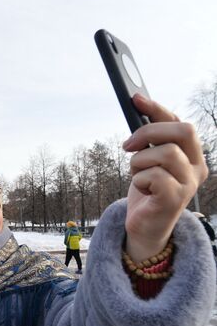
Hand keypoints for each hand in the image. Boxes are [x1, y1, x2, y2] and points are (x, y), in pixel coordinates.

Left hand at [123, 94, 207, 261]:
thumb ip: (150, 137)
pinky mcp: (176, 199)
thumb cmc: (147, 190)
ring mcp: (189, 184)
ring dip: (139, 162)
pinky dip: (139, 180)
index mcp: (192, 154)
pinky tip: (141, 190)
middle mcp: (197, 167)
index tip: (136, 99)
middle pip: (181, 131)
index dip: (158, 109)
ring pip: (163, 153)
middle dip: (148, 132)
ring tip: (138, 175)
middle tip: (128, 146)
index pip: (179, 123)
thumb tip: (138, 104)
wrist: (145, 226)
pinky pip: (153, 176)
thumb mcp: (149, 159)